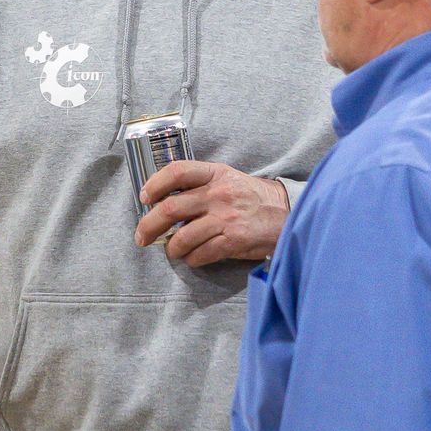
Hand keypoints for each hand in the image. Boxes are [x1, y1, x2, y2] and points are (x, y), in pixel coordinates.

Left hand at [135, 161, 289, 265]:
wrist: (289, 214)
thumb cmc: (252, 198)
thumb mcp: (227, 179)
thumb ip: (199, 186)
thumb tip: (164, 202)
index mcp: (215, 174)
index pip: (177, 171)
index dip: (155, 184)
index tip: (144, 198)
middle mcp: (218, 194)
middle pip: (170, 208)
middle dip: (149, 226)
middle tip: (142, 236)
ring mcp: (226, 218)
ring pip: (182, 237)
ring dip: (171, 248)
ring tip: (172, 250)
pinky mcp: (234, 241)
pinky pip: (200, 254)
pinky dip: (191, 259)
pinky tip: (193, 257)